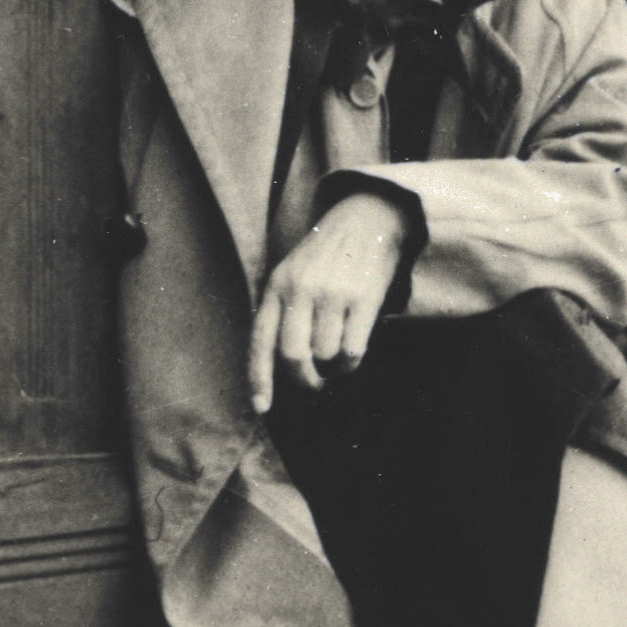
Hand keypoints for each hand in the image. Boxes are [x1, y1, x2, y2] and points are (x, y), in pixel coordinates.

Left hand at [248, 190, 412, 413]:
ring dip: (332, 368)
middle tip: (315, 384)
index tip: (262, 407)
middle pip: (293, 356)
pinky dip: (350, 364)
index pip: (261, 341)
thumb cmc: (326, 256)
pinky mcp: (363, 298)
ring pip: (325, 356)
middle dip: (304, 380)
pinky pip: (352, 350)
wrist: (367, 218)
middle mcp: (301, 289)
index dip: (259, 378)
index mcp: (277, 285)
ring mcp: (332, 294)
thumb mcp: (291, 273)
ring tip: (337, 357)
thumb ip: (282, 311)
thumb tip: (282, 365)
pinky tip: (350, 357)